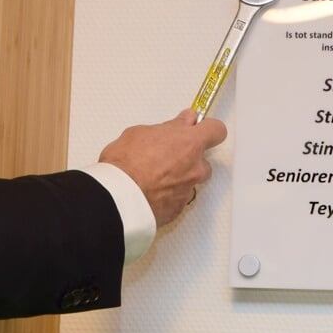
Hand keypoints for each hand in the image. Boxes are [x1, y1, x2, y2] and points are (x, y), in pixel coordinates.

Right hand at [98, 109, 226, 226]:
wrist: (117, 197)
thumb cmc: (125, 166)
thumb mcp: (140, 133)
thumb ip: (167, 128)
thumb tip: (177, 124)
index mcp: (189, 144)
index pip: (216, 130)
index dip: (208, 128)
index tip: (199, 127)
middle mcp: (194, 168)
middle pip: (204, 160)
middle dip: (190, 157)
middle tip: (169, 154)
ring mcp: (187, 190)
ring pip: (192, 181)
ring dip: (180, 177)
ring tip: (156, 175)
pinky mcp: (177, 208)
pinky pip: (178, 198)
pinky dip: (169, 194)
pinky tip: (152, 189)